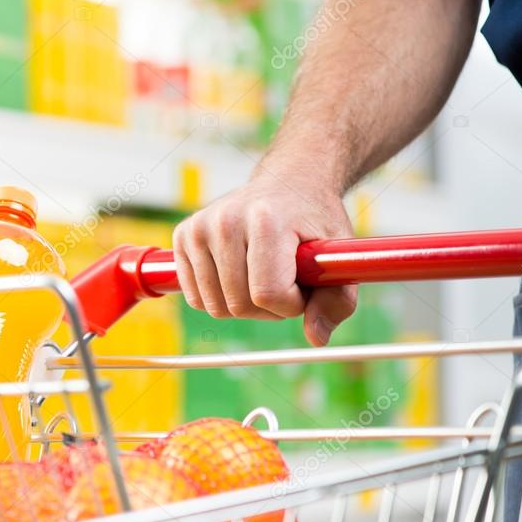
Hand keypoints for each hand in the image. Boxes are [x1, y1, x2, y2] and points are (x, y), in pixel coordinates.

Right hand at [172, 165, 356, 345]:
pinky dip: (219, 298)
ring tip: (261, 276)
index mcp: (266, 220)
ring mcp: (200, 227)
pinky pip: (196, 298)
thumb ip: (336, 301)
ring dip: (244, 305)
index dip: (292, 304)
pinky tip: (237, 275)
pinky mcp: (184, 235)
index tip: (303, 285)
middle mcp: (226, 220)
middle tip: (284, 280)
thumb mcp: (337, 258)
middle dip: (269, 307)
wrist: (287, 183)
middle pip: (239, 304)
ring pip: (215, 306)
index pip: (268, 293)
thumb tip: (316, 338)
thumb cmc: (314, 221)